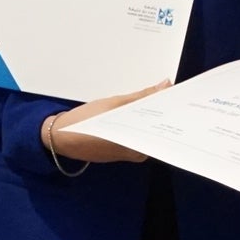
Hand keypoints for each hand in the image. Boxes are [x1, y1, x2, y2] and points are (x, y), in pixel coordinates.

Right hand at [42, 82, 170, 164]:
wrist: (59, 137)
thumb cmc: (86, 121)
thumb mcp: (115, 104)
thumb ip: (142, 96)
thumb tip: (166, 85)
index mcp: (138, 147)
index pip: (163, 130)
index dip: (172, 113)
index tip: (180, 98)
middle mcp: (136, 154)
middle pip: (155, 131)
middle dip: (162, 113)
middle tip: (170, 93)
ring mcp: (128, 154)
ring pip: (144, 132)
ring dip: (149, 116)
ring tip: (157, 97)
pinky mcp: (119, 151)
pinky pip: (135, 135)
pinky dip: (137, 122)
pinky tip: (139, 109)